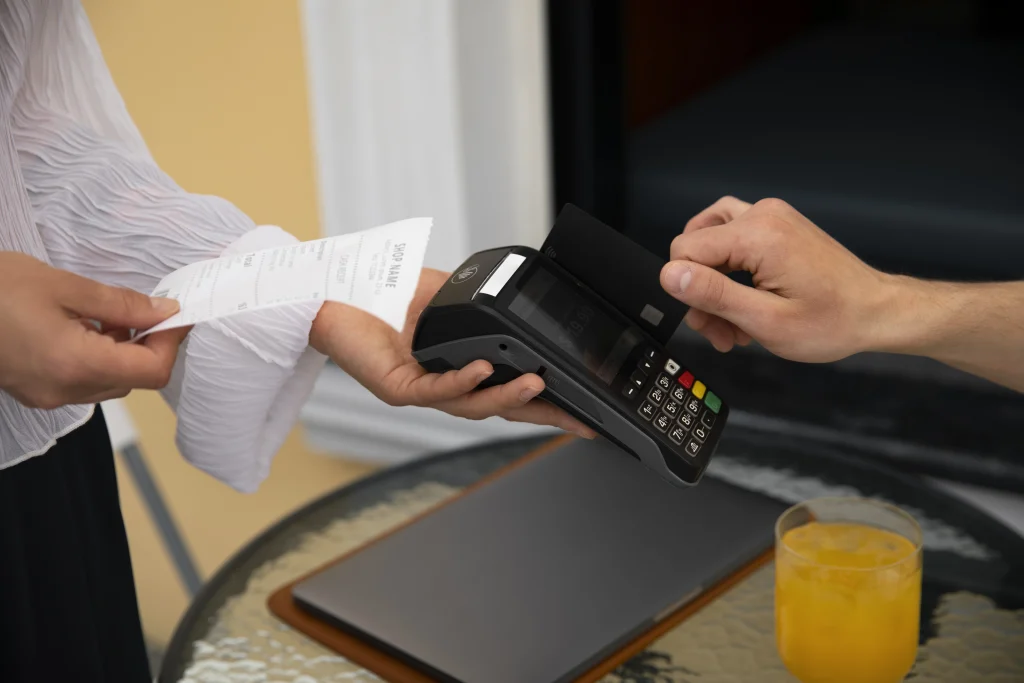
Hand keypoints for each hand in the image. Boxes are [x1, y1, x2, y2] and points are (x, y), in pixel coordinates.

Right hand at [0, 252, 187, 408]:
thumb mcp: (63, 286)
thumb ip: (120, 304)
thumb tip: (165, 312)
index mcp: (75, 365)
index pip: (151, 370)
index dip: (172, 342)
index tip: (178, 314)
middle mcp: (64, 390)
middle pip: (133, 380)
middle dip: (148, 345)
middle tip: (145, 307)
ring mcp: (46, 395)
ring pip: (109, 382)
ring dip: (122, 351)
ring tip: (107, 313)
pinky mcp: (34, 390)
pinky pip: (82, 381)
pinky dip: (96, 357)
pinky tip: (82, 326)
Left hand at [310, 268, 595, 437]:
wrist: (331, 294)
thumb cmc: (379, 296)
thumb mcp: (442, 294)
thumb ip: (474, 302)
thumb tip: (509, 293)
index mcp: (456, 369)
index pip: (507, 389)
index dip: (543, 400)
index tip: (580, 407)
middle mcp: (441, 387)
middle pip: (500, 409)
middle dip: (543, 416)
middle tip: (579, 421)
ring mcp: (420, 391)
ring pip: (473, 405)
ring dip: (509, 397)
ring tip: (538, 384)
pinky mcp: (397, 387)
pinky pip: (436, 390)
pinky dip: (464, 380)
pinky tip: (486, 369)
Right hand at [659, 197, 892, 362]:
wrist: (876, 311)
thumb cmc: (832, 321)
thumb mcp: (765, 320)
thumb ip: (713, 294)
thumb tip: (670, 276)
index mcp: (759, 236)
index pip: (685, 250)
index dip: (687, 291)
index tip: (709, 323)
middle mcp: (763, 215)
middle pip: (697, 246)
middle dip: (702, 293)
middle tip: (722, 332)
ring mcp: (772, 217)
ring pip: (712, 240)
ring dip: (713, 281)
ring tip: (730, 318)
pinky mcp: (778, 224)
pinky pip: (735, 239)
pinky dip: (730, 271)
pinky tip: (743, 300)